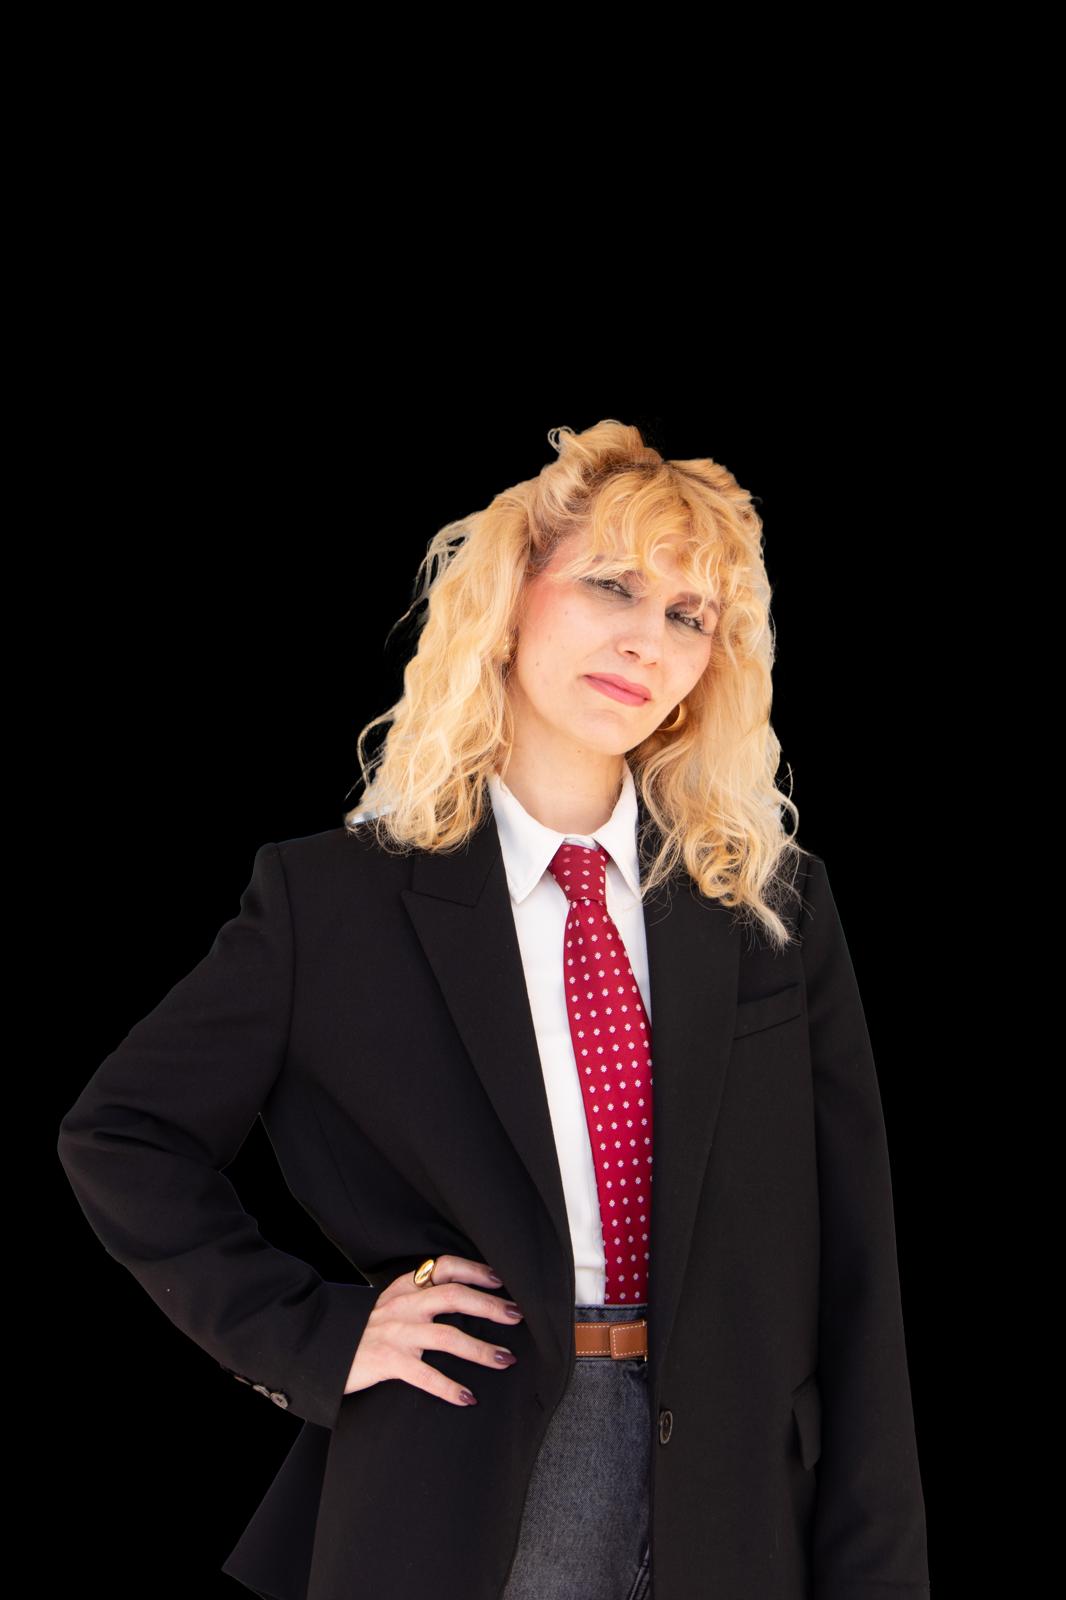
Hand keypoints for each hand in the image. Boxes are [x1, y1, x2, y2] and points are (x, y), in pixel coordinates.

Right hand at [343, 1255, 523, 1406]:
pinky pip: (425, 1375)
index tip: (501, 1280)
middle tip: (517, 1316)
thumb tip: (462, 1299)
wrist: (320, 1348)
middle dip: (489, 1305)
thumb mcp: (388, 1303)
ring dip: (481, 1349)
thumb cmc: (362, 1329)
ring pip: (447, 1336)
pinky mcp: (387, 1361)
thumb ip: (418, 1297)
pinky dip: (449, 1387)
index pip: (444, 1267)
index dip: (475, 1270)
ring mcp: (396, 1333)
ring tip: (505, 1359)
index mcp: (405, 1287)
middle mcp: (404, 1305)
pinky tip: (468, 1398)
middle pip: (454, 1296)